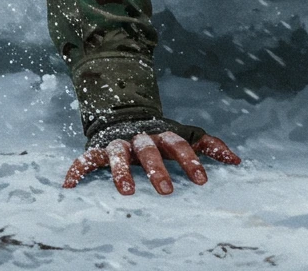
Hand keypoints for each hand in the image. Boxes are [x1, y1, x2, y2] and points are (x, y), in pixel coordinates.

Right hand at [62, 131, 239, 195]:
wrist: (123, 115)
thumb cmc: (160, 136)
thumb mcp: (185, 135)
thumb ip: (209, 145)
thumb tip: (238, 160)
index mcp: (163, 134)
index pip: (179, 145)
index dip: (190, 161)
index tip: (201, 181)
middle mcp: (140, 137)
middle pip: (149, 150)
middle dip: (157, 169)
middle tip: (166, 190)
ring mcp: (118, 142)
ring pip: (118, 154)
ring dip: (122, 172)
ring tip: (128, 192)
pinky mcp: (97, 148)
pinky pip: (85, 159)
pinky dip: (76, 170)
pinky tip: (69, 186)